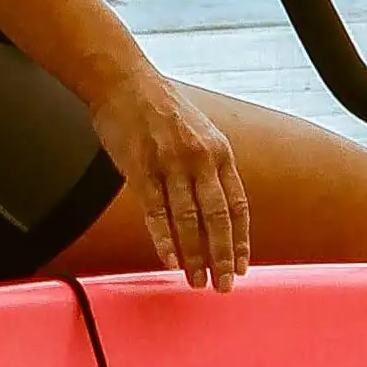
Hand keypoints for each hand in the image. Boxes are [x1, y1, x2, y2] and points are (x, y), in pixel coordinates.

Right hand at [86, 58, 250, 290]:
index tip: (242, 267)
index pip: (237, 205)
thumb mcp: (200, 132)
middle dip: (222, 256)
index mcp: (219, 152)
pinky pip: (155, 210)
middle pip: (217, 217)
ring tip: (195, 281)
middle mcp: (199, 158)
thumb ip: (210, 167)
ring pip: (188, 219)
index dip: (241, 240)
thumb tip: (219, 205)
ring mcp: (170, 163)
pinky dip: (164, 239)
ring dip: (194, 255)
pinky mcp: (140, 168)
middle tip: (223, 285)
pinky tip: (170, 260)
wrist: (124, 81)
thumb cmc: (160, 108)